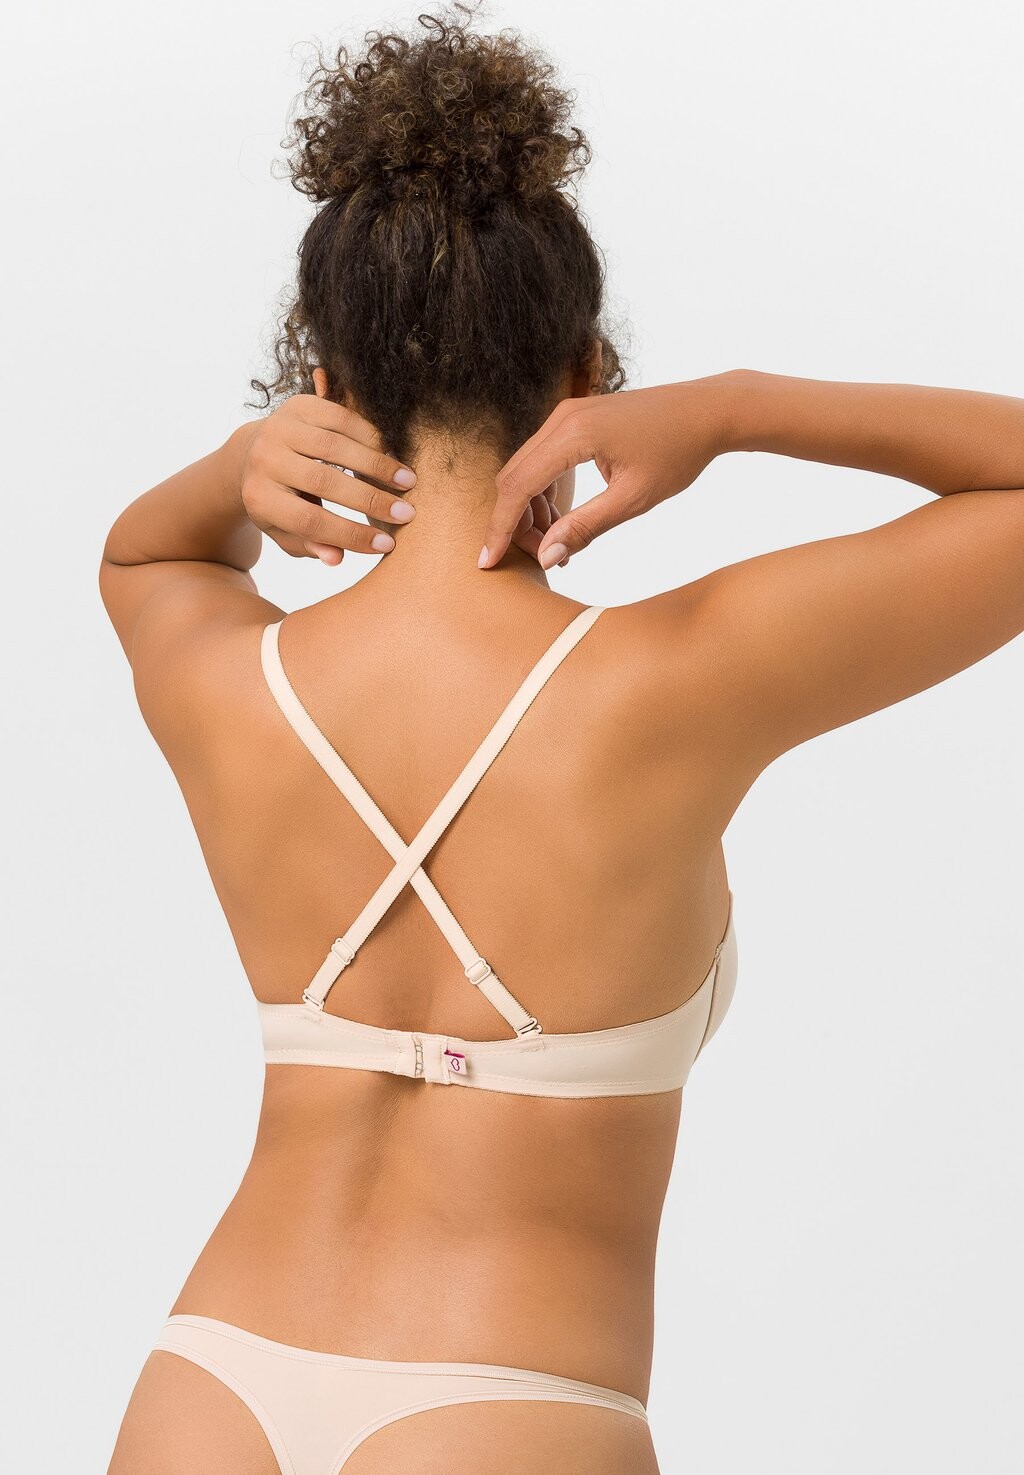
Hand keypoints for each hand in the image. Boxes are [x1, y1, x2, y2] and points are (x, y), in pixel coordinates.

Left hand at [236, 395, 417, 564]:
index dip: (351, 535)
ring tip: (408, 482)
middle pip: (323, 483)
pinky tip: (392, 455)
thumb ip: (311, 546)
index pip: (309, 522)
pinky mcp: (299, 405)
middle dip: (371, 500)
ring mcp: (279, 427)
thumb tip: (336, 559)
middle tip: (406, 513)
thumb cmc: (280, 502)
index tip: (386, 545)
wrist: (255, 452)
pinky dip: (371, 438)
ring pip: (335, 447)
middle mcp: (264, 459)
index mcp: (259, 498)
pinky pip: (342, 420)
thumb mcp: (287, 531)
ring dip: (378, 466)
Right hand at [479, 376, 735, 569]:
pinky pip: (543, 458)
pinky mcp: (576, 419)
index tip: (488, 562)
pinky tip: (561, 519)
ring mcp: (567, 414)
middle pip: (513, 477)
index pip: (518, 487)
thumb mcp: (633, 499)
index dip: (500, 528)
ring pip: (526, 468)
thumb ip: (585, 527)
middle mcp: (562, 418)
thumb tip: (547, 557)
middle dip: (515, 522)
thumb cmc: (678, 453)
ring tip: (555, 543)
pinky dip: (543, 491)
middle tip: (539, 557)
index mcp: (574, 435)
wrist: (708, 411)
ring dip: (530, 508)